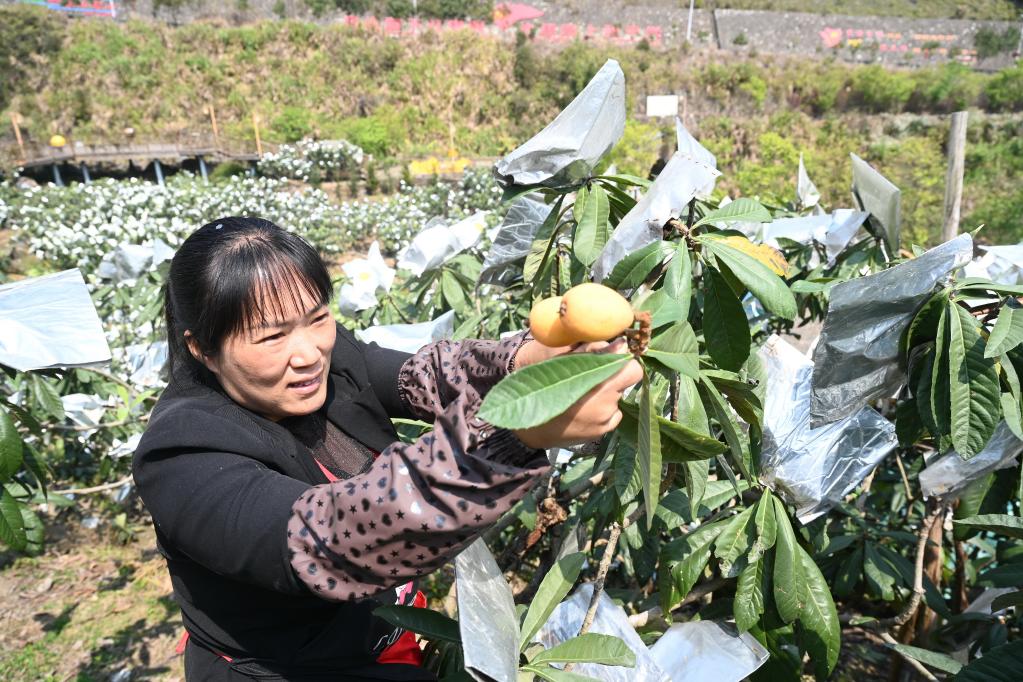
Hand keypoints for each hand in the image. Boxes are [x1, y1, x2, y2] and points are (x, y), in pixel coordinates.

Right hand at [512, 338, 642, 448]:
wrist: (528, 426)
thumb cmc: (542, 386)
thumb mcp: (564, 363)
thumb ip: (595, 353)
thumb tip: (621, 345)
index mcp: (599, 384)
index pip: (632, 370)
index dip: (623, 363)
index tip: (611, 360)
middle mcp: (606, 405)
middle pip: (624, 384)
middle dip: (614, 378)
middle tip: (595, 377)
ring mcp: (604, 422)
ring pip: (616, 399)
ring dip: (606, 395)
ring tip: (582, 396)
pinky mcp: (601, 433)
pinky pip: (611, 416)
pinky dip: (602, 411)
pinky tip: (582, 411)